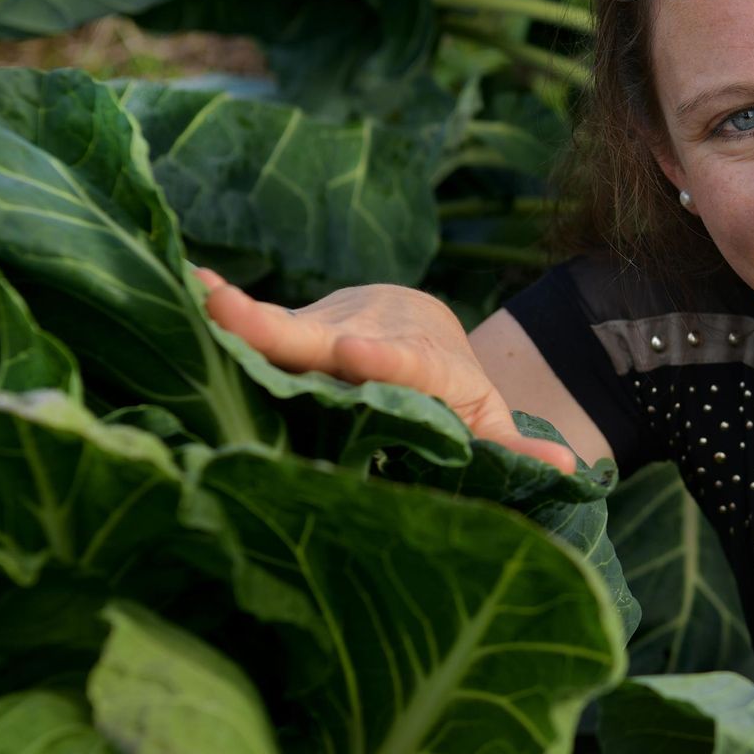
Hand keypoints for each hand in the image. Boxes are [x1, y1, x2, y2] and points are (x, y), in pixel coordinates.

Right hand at [194, 268, 583, 475]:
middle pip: (319, 337)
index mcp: (413, 363)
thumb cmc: (452, 386)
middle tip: (230, 310)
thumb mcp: (485, 415)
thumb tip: (573, 470)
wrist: (416, 324)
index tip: (352, 352)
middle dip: (279, 328)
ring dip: (237, 317)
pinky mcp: (289, 336)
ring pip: (280, 330)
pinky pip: (253, 329)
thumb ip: (514, 444)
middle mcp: (361, 339)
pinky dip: (218, 309)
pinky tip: (181, 284)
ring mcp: (321, 332)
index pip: (395, 362)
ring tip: (195, 297)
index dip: (376, 359)